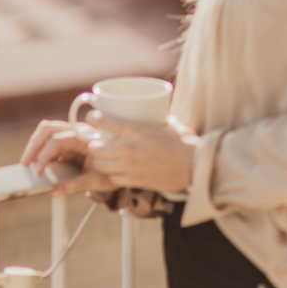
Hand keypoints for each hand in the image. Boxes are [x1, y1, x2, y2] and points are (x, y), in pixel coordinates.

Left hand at [21, 113, 198, 197]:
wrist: (194, 166)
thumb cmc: (184, 141)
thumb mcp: (166, 122)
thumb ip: (150, 119)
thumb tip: (145, 107)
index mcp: (136, 131)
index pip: (104, 123)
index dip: (94, 119)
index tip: (92, 116)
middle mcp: (129, 149)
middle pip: (96, 147)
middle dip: (92, 144)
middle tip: (95, 140)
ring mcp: (129, 166)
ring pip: (101, 164)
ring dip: (98, 159)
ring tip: (102, 155)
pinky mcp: (133, 180)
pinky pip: (112, 177)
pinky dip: (110, 172)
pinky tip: (115, 168)